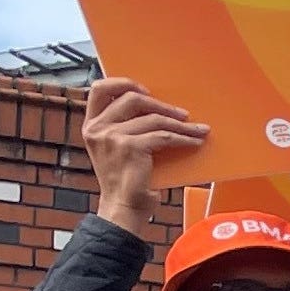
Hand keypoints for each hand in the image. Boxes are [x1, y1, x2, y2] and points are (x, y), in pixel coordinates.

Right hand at [80, 77, 206, 236]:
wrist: (123, 208)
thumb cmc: (125, 180)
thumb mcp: (115, 149)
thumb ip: (124, 127)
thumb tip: (155, 107)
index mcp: (91, 125)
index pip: (99, 90)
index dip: (123, 83)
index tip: (146, 91)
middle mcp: (97, 128)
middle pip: (132, 98)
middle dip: (161, 104)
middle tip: (182, 114)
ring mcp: (112, 136)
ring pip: (153, 119)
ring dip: (180, 124)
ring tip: (198, 129)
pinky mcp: (130, 147)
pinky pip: (164, 136)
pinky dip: (184, 138)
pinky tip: (195, 141)